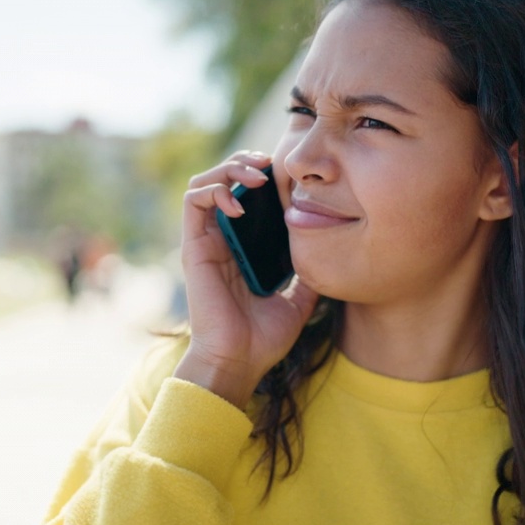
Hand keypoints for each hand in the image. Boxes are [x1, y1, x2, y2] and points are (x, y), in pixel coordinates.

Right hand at [174, 151, 318, 407]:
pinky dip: (213, 192)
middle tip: (270, 164)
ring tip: (256, 176)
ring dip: (228, 169)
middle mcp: (221, 239)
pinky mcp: (193, 247)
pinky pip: (192, 202)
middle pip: (224, 180)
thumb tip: (332, 255)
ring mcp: (205, 241)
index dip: (263, 175)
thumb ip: (309, 274)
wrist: (239, 362)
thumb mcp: (299, 300)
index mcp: (243, 247)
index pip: (247, 196)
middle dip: (246, 162)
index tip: (288, 173)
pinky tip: (238, 205)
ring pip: (204, 183)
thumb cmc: (264, 339)